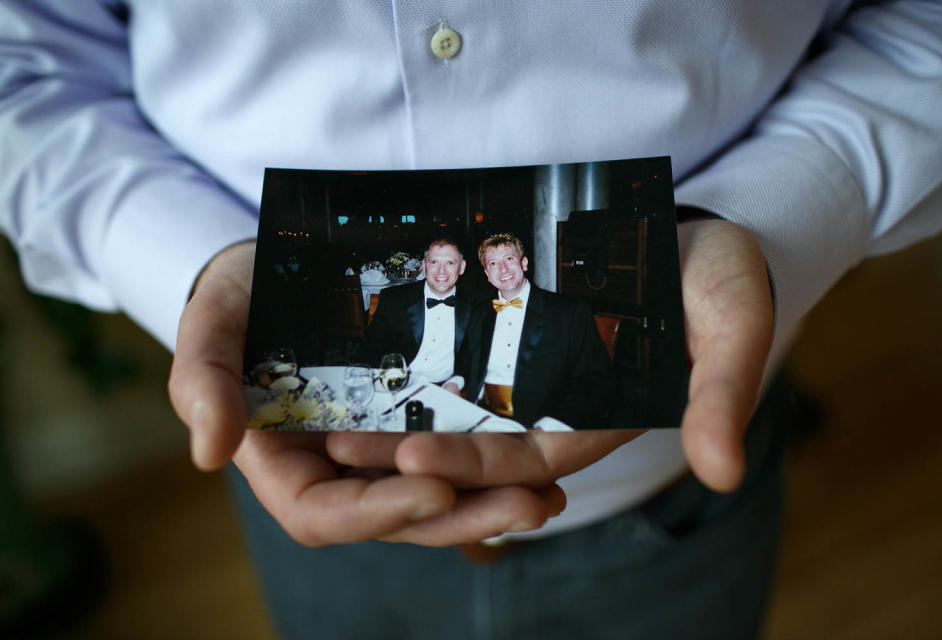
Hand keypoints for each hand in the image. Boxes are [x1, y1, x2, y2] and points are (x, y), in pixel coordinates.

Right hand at [167, 241, 562, 545]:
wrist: (284, 262)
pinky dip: (498, 468)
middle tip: (526, 506)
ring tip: (548, 497)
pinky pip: (459, 456)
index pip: (325, 515)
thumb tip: (209, 454)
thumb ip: (201, 381)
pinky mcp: (420, 421)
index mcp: (285, 465)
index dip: (378, 513)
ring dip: (492, 503)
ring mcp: (383, 449)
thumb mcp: (212, 323)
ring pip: (437, 495)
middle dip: (459, 518)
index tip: (433, 490)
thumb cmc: (241, 294)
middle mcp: (340, 469)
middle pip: (398, 517)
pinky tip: (547, 465)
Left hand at [330, 218, 772, 501]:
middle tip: (342, 446)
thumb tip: (724, 472)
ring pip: (450, 406)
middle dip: (410, 450)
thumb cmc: (718, 278)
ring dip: (393, 418)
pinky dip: (408, 362)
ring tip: (326, 418)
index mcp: (598, 421)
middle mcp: (551, 406)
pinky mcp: (502, 327)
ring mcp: (523, 369)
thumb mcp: (732, 324)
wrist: (696, 227)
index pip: (528, 462)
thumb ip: (723, 393)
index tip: (416, 458)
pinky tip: (355, 359)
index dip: (475, 466)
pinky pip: (450, 353)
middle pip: (473, 443)